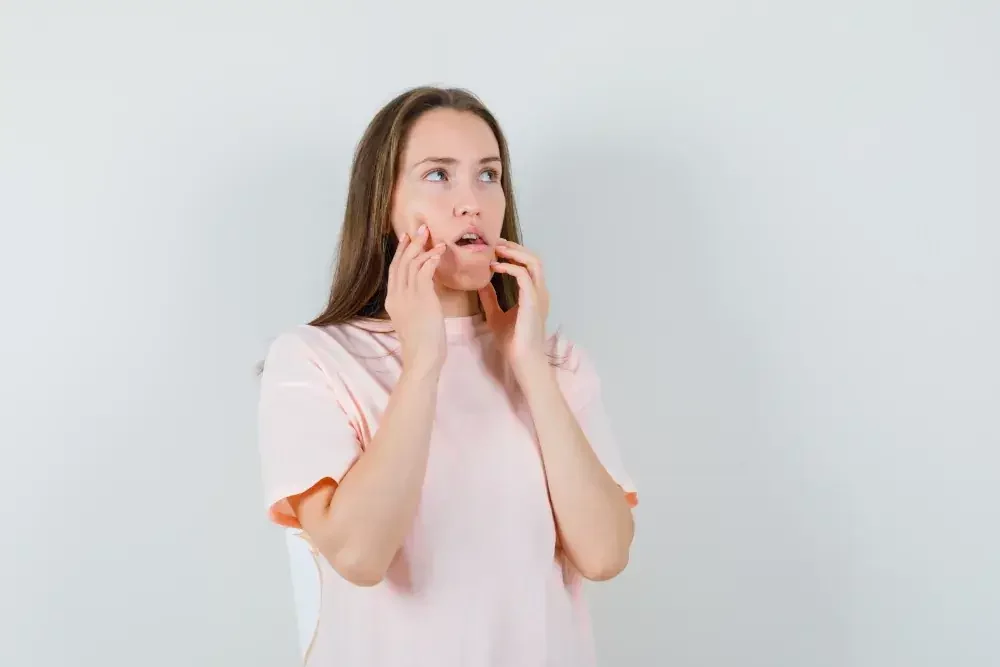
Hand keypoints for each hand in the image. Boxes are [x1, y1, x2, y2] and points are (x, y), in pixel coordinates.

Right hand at [385, 224, 447, 373]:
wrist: (423, 357)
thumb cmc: (423, 344)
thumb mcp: (414, 320)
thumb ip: (416, 304)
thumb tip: (426, 292)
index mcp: (392, 301)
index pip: (394, 270)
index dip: (400, 252)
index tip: (406, 238)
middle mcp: (396, 296)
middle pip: (400, 262)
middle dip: (410, 243)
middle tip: (420, 228)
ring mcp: (407, 296)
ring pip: (411, 263)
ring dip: (422, 246)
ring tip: (432, 235)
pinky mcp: (421, 297)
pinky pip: (424, 270)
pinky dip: (432, 258)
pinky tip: (440, 251)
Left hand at [479, 240, 550, 376]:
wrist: (522, 359)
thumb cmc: (513, 341)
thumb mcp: (496, 315)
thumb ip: (490, 298)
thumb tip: (480, 283)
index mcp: (534, 294)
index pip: (529, 265)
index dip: (514, 253)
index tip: (495, 248)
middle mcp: (540, 291)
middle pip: (534, 258)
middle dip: (515, 248)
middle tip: (495, 243)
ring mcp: (539, 295)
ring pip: (533, 262)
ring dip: (514, 253)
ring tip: (496, 250)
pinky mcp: (533, 301)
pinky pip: (524, 276)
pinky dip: (510, 268)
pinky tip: (496, 267)